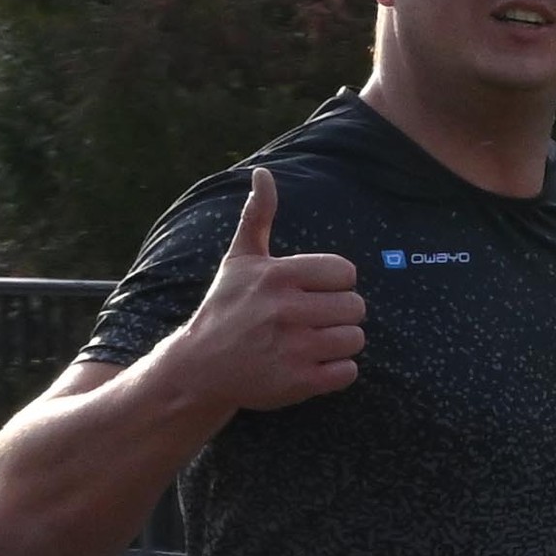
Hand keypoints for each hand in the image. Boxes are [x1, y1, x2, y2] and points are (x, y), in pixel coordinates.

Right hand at [173, 167, 361, 412]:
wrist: (200, 368)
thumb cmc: (225, 308)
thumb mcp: (239, 259)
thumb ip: (258, 216)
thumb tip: (263, 173)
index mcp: (278, 276)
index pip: (345, 273)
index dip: (334, 283)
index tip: (313, 292)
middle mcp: (286, 310)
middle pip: (356, 307)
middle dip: (340, 313)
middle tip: (313, 319)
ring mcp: (294, 348)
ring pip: (355, 339)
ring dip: (341, 342)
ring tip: (313, 342)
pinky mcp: (299, 382)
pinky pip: (348, 372)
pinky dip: (338, 371)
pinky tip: (314, 364)